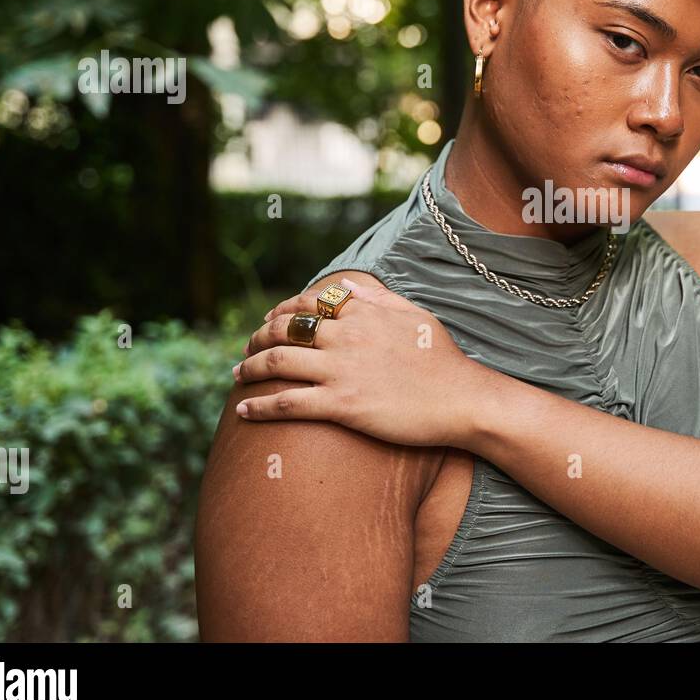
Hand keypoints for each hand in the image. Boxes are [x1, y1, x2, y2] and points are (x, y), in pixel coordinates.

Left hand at [231, 273, 486, 447]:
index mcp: (362, 313)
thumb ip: (378, 299)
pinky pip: (287, 403)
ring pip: (277, 362)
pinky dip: (259, 406)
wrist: (462, 400)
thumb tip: (346, 288)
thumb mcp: (415, 316)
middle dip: (257, 337)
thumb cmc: (444, 360)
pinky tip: (244, 411)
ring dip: (249, 367)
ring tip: (238, 376)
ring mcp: (341, 371)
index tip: (268, 321)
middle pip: (284, 329)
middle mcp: (346, 337)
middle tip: (246, 349)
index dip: (280, 311)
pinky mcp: (341, 405)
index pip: (307, 303)